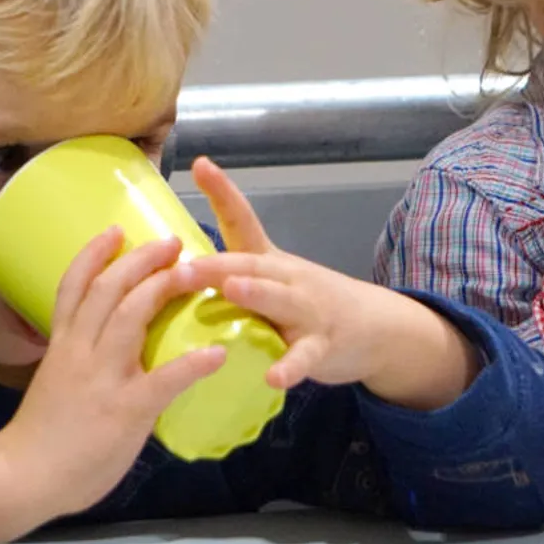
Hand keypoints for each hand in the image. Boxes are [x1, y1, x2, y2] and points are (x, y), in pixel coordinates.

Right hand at [0, 230, 225, 543]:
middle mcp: (81, 351)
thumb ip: (81, 361)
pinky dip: (193, 364)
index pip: (74, 286)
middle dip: (142, 259)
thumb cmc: (40, 437)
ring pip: (131, 316)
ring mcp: (103, 377)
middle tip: (173, 241)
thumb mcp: (55, 383)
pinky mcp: (126, 409)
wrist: (23, 478)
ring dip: (164, 287)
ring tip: (194, 271)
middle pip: (110, 289)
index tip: (116, 230)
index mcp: (63, 345)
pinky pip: (163, 379)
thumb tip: (111, 353)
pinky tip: (218, 354)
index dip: (95, 253)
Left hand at [187, 158, 479, 409]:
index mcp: (267, 261)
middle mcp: (287, 277)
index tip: (201, 165)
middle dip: (215, 265)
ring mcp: (308, 310)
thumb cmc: (307, 303)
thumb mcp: (272, 281)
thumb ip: (230, 275)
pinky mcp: (323, 345)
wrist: (374, 327)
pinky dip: (290, 367)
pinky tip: (274, 377)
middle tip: (179, 269)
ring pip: (280, 299)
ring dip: (256, 293)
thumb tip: (169, 269)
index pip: (243, 220)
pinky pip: (305, 356)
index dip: (223, 192)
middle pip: (251, 263)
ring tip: (232, 289)